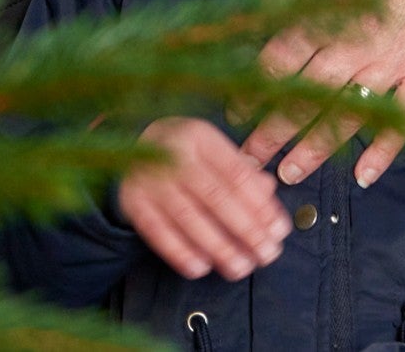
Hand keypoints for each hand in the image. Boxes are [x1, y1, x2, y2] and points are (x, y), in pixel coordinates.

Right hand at [119, 117, 288, 280]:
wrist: (125, 149)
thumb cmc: (181, 153)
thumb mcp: (211, 151)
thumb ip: (241, 172)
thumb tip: (269, 192)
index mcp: (200, 137)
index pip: (237, 174)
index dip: (261, 205)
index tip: (279, 230)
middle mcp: (173, 155)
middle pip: (216, 197)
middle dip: (247, 230)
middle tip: (267, 254)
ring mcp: (151, 179)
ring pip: (190, 218)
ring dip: (219, 248)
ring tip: (241, 268)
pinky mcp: (133, 202)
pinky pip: (158, 232)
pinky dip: (181, 253)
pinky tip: (202, 268)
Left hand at [242, 0, 404, 187]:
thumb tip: (253, 12)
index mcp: (323, 17)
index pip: (276, 65)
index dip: (250, 92)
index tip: (235, 114)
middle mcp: (353, 48)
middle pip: (303, 100)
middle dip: (272, 134)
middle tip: (249, 161)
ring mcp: (392, 64)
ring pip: (346, 118)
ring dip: (314, 149)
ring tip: (290, 174)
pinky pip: (402, 120)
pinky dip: (383, 150)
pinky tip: (363, 175)